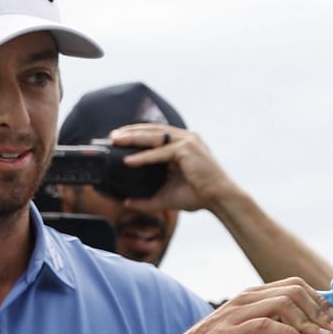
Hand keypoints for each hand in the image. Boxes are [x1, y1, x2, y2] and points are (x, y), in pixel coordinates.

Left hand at [109, 124, 237, 214]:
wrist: (221, 199)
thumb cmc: (200, 196)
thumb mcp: (168, 196)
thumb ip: (147, 199)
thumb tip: (127, 203)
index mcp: (182, 144)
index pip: (155, 134)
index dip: (136, 134)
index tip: (118, 139)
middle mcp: (185, 138)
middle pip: (152, 130)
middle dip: (130, 132)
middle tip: (111, 136)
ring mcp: (187, 141)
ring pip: (154, 136)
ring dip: (133, 137)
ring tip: (116, 140)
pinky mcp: (187, 150)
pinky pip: (160, 152)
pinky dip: (144, 156)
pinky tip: (129, 160)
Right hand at [155, 279, 332, 333]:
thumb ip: (272, 327)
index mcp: (252, 296)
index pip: (295, 286)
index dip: (321, 301)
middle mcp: (245, 300)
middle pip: (295, 292)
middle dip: (321, 312)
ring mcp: (236, 314)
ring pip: (284, 305)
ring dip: (310, 324)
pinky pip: (266, 326)